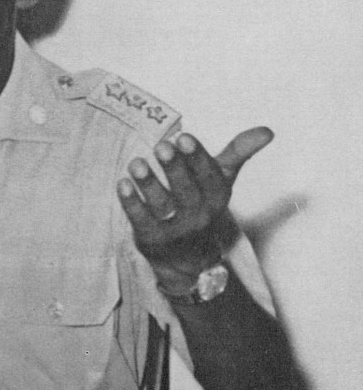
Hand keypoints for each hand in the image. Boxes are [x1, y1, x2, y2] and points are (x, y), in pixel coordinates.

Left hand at [116, 127, 272, 294]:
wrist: (188, 258)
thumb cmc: (202, 205)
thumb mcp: (221, 180)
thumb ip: (238, 153)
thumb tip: (268, 130)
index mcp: (216, 197)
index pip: (209, 177)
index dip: (197, 158)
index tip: (184, 137)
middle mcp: (198, 216)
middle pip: (186, 191)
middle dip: (174, 168)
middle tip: (161, 146)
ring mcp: (174, 230)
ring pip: (162, 206)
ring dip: (149, 184)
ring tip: (136, 163)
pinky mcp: (151, 240)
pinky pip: (141, 222)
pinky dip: (132, 204)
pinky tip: (122, 185)